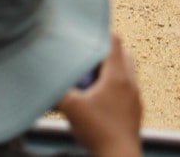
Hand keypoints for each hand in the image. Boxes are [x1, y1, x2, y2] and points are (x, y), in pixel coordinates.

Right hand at [56, 35, 141, 156]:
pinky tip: (100, 100)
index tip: (87, 36)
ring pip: (127, 71)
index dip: (100, 35)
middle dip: (105, 53)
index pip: (114, 41)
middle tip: (87, 60)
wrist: (119, 156)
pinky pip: (128, 88)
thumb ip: (57, 90)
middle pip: (122, 53)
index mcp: (117, 75)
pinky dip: (116, 87)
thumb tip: (43, 81)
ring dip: (111, 70)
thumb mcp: (71, 108)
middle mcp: (130, 81)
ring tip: (92, 80)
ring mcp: (135, 96)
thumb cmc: (99, 132)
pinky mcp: (135, 110)